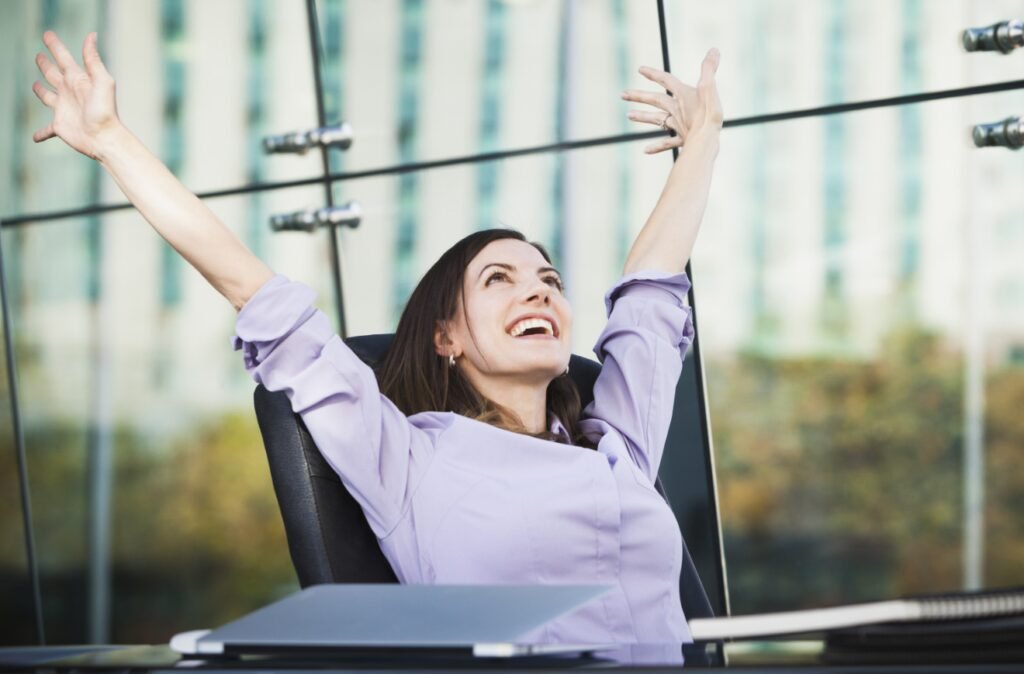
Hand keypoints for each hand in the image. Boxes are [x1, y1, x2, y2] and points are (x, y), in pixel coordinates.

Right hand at [31, 31, 121, 159]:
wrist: (105, 138)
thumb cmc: (105, 110)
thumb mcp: (102, 81)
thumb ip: (93, 59)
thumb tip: (91, 35)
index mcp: (78, 80)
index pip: (63, 58)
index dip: (55, 46)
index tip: (47, 34)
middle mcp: (69, 92)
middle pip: (53, 74)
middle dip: (45, 65)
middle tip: (38, 55)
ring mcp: (64, 109)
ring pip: (48, 97)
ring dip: (40, 91)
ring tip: (35, 86)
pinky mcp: (60, 126)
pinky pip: (47, 130)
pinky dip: (41, 132)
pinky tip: (35, 137)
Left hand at [622, 48, 722, 153]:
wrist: (706, 140)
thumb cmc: (708, 114)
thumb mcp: (710, 87)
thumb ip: (709, 68)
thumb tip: (713, 49)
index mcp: (682, 95)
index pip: (666, 80)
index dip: (654, 74)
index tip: (640, 69)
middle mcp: (676, 109)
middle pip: (655, 100)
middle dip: (639, 95)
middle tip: (622, 94)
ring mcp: (678, 125)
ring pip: (657, 119)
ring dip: (643, 117)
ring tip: (629, 115)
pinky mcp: (682, 139)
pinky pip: (667, 143)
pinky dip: (656, 146)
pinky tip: (645, 150)